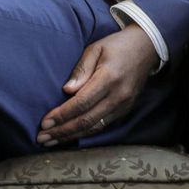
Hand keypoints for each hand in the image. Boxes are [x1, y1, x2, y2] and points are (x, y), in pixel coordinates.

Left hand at [36, 26, 158, 146]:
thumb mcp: (95, 49)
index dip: (61, 115)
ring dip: (71, 136)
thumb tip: (67, 91)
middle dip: (62, 131)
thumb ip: (81, 70)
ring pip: (95, 127)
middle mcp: (118, 96)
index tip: (44, 123)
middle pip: (86, 120)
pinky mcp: (125, 110)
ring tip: (51, 142)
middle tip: (42, 138)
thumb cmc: (116, 46)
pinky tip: (69, 136)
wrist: (147, 49)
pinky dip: (85, 133)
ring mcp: (124, 105)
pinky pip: (103, 125)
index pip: (81, 103)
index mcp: (108, 79)